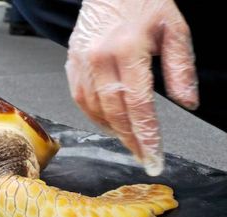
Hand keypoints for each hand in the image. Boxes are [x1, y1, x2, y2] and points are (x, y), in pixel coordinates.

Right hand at [65, 0, 198, 175]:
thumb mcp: (175, 28)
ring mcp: (81, 62)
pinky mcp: (71, 63)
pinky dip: (94, 116)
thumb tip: (188, 102)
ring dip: (113, 130)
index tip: (154, 156)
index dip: (146, 135)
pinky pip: (80, 98)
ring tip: (130, 142)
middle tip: (144, 158)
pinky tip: (109, 123)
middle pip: (114, 112)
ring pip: (94, 109)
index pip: (138, 104)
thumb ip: (181, 68)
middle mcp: (99, 59)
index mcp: (127, 50)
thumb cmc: (143, 1)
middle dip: (131, 140)